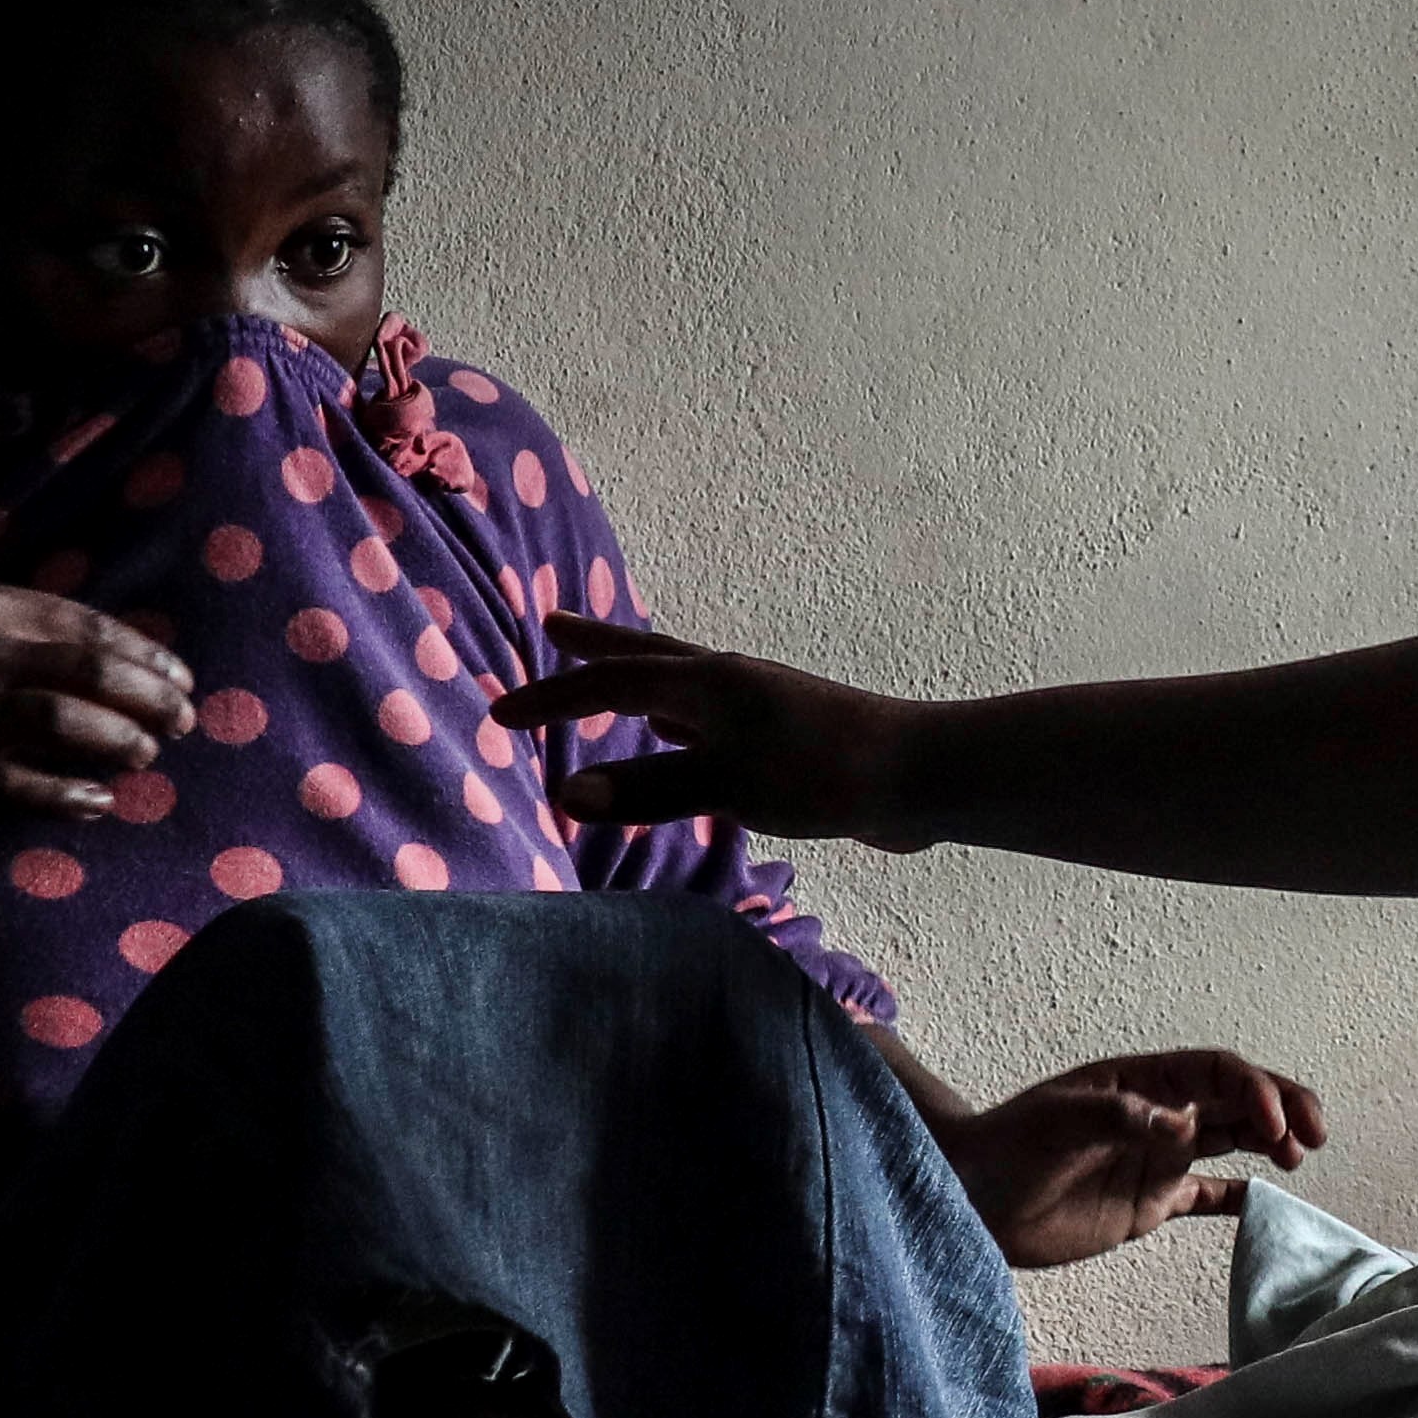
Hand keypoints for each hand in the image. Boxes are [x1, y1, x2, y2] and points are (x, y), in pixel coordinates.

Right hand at [0, 581, 195, 816]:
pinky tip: (100, 802)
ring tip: (148, 753)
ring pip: (64, 724)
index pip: (84, 624)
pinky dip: (70, 797)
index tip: (181, 674)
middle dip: (150, 697)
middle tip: (186, 718)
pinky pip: (22, 786)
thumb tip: (103, 644)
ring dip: (119, 741)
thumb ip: (12, 618)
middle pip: (88, 671)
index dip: (143, 653)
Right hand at [497, 620, 929, 839]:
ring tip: (609, 680)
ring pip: (680, 686)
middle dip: (596, 647)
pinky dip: (678, 722)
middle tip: (553, 624)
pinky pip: (709, 720)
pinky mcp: (784, 739)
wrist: (918, 778)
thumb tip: (567, 793)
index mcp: (708, 682)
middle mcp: (729, 683)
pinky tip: (679, 737)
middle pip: (647, 657)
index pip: (610, 683)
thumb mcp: (727, 785)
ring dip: (638, 681)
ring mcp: (759, 707)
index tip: (500, 718)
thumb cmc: (824, 775)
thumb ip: (650, 791)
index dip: (553, 700)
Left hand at [932, 1046, 1327, 1268]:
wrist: (971, 1198)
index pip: (1216, 1073)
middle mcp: (1161, 1114)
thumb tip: (1181, 1125)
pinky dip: (1243, 1199)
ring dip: (1273, 1144)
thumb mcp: (1059, 1121)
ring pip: (1235, 1142)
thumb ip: (1121, 1118)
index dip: (1254, 1090)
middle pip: (1238, 1100)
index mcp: (1142, 1081)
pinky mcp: (1152, 1203)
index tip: (1273, 1123)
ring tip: (1300, 1158)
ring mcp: (1159, 1158)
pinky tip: (1270, 1204)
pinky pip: (1211, 1196)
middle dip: (1283, 1108)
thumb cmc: (1007, 1147)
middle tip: (1314, 1133)